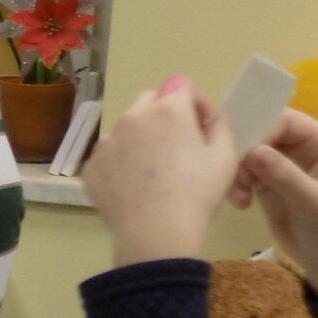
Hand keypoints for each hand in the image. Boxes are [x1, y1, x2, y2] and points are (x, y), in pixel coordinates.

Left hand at [82, 76, 240, 266]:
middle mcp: (132, 117)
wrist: (155, 233)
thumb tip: (209, 118)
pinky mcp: (91, 167)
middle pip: (150, 100)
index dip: (196, 102)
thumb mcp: (226, 157)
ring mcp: (107, 142)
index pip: (182, 84)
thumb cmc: (197, 193)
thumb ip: (220, 126)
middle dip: (166, 113)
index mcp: (167, 109)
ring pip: (126, 127)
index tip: (203, 126)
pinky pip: (109, 155)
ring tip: (155, 169)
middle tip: (179, 144)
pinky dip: (122, 162)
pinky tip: (135, 186)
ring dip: (142, 137)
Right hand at [230, 109, 317, 305]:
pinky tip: (241, 204)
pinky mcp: (268, 182)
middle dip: (244, 151)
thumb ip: (284, 175)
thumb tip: (252, 151)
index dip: (261, 131)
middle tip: (232, 175)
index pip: (284, 120)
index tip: (242, 155)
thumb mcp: (312, 201)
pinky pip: (244, 172)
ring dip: (238, 171)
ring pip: (249, 152)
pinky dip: (237, 184)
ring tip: (240, 197)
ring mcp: (283, 164)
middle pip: (263, 132)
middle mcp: (301, 147)